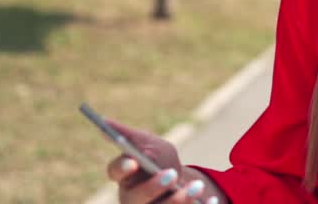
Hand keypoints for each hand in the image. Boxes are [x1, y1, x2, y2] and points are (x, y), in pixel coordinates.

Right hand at [105, 120, 219, 203]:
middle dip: (153, 187)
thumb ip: (130, 136)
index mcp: (124, 177)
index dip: (122, 167)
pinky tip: (212, 200)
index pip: (115, 172)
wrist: (180, 182)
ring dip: (179, 200)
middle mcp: (132, 200)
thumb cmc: (160, 160)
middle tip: (171, 174)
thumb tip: (105, 122)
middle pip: (136, 198)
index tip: (134, 160)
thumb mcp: (150, 144)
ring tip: (197, 187)